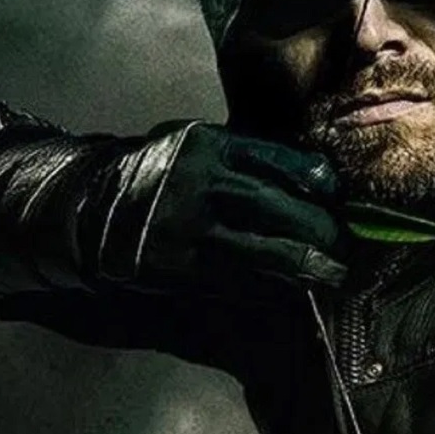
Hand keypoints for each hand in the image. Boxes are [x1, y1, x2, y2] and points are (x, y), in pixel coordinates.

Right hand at [137, 124, 346, 288]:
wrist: (93, 208)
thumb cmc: (159, 174)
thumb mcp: (192, 145)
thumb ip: (241, 157)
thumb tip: (310, 178)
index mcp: (207, 147)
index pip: (274, 159)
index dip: (312, 176)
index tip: (334, 190)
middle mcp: (201, 186)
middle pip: (275, 206)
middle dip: (317, 226)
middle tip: (341, 240)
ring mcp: (191, 230)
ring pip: (264, 251)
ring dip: (305, 265)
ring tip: (332, 273)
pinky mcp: (183, 268)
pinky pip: (240, 280)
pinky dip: (272, 285)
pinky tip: (293, 287)